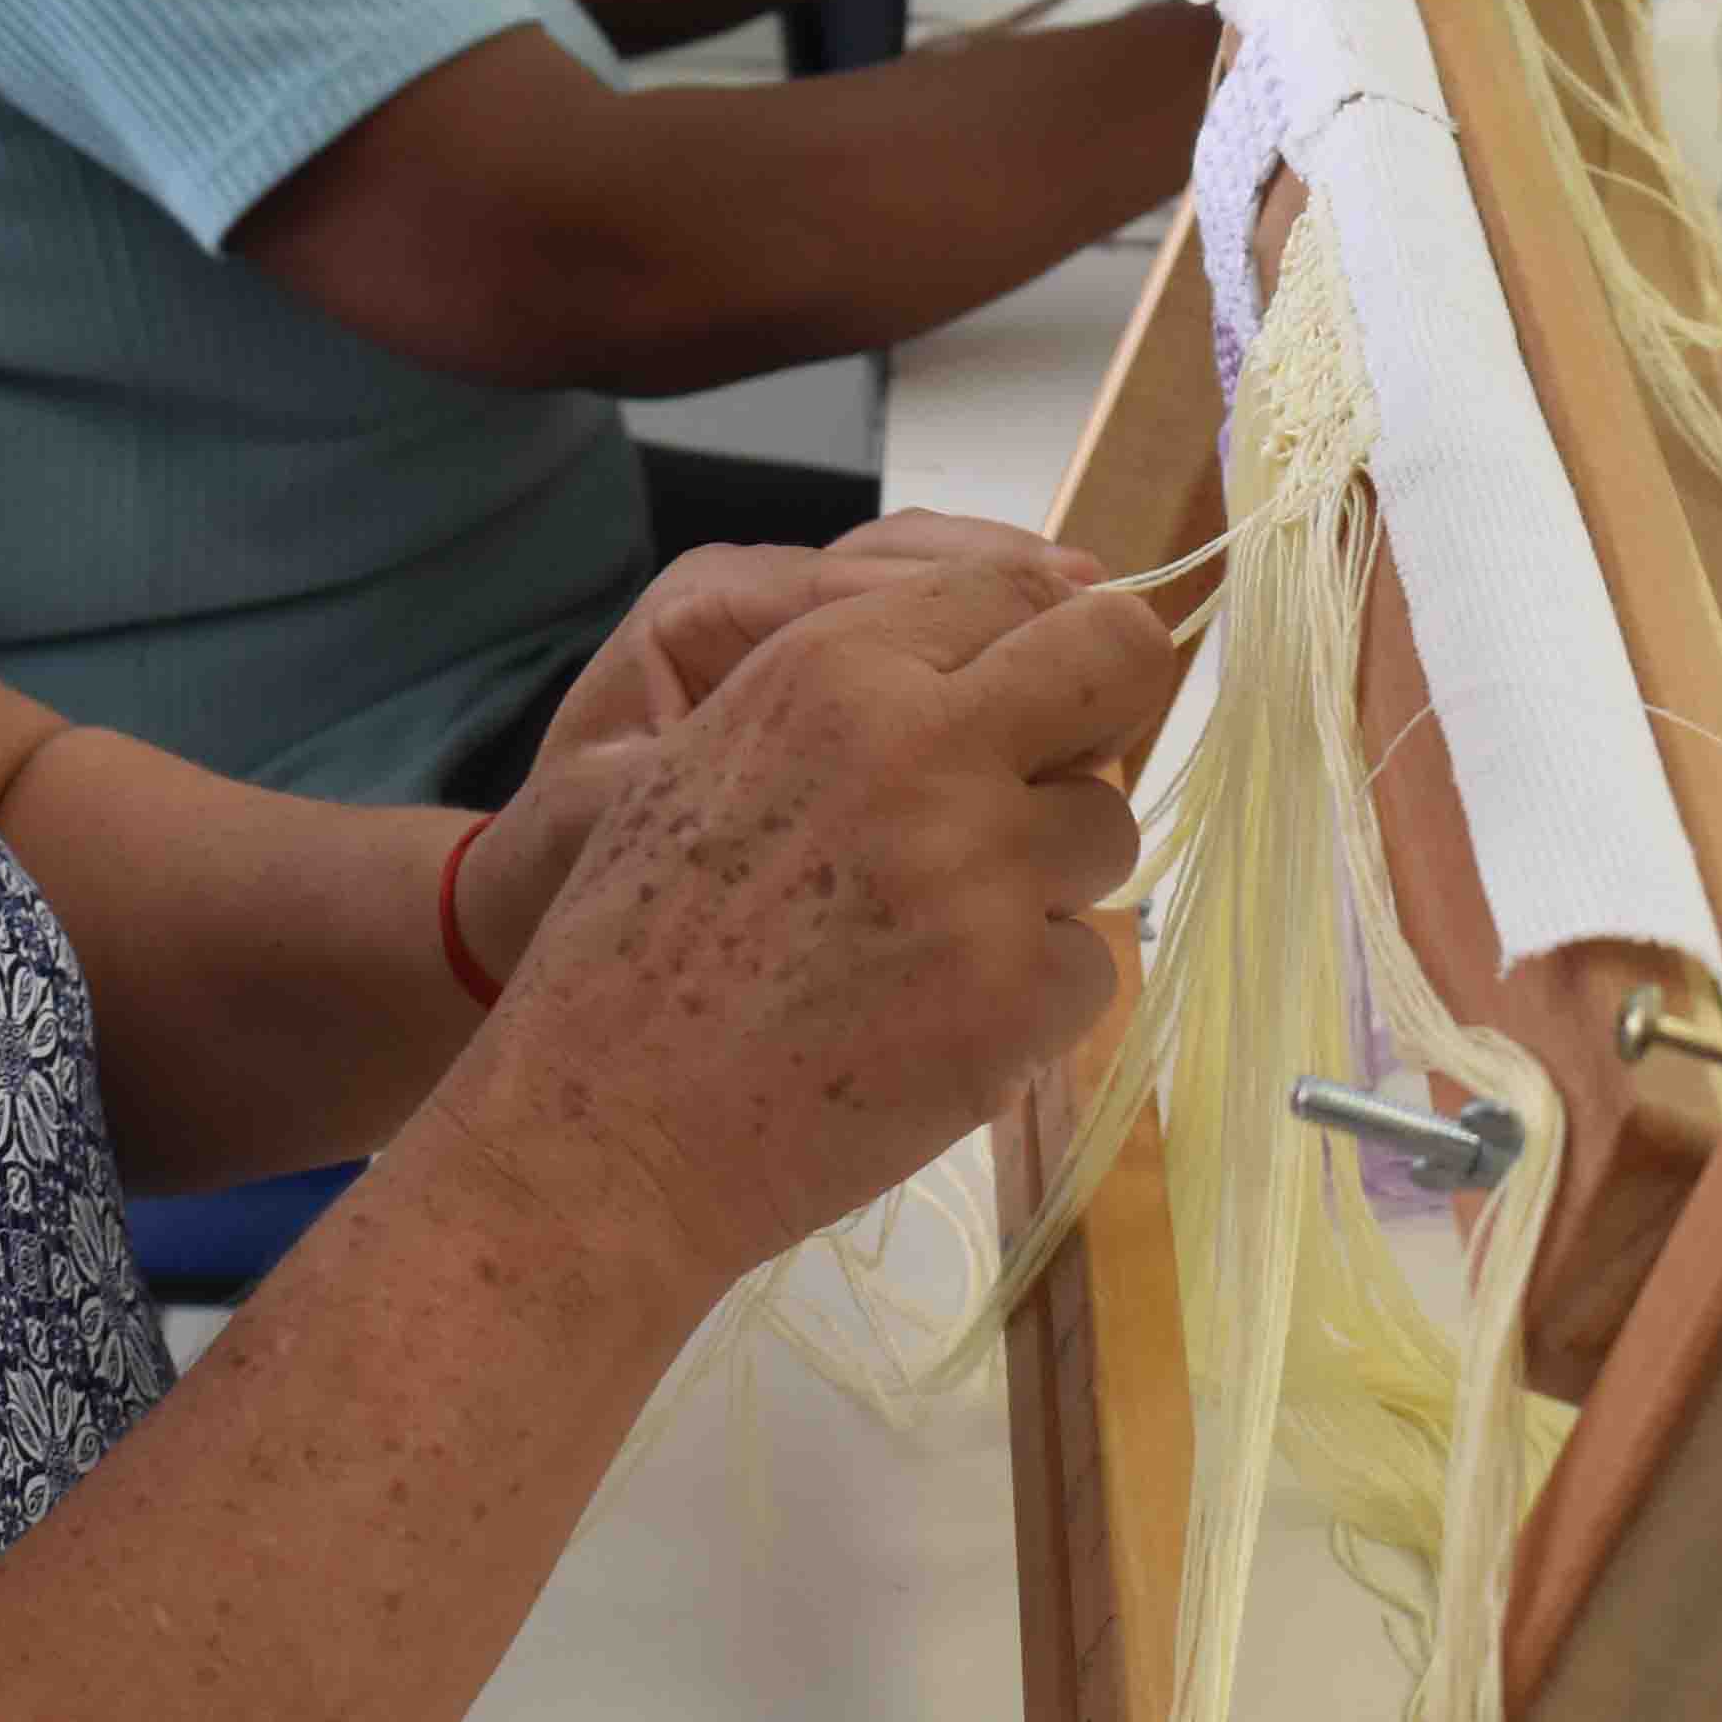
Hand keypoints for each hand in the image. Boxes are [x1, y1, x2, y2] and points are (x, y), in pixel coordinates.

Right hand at [436, 541, 1165, 1279]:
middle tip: (1054, 783)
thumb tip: (1008, 670)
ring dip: (1045, 882)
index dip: (1038, 646)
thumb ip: (851, 698)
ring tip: (931, 943)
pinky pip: (1089, 964)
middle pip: (1116, 659)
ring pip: (1106, 828)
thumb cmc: (640, 950)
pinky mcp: (1017, 991)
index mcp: (831, 667)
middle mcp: (921, 742)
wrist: (606, 1132)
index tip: (1032, 701)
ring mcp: (980, 868)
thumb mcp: (710, 760)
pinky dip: (1031, 1001)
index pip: (1014, 589)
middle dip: (1105, 712)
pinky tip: (930, 1026)